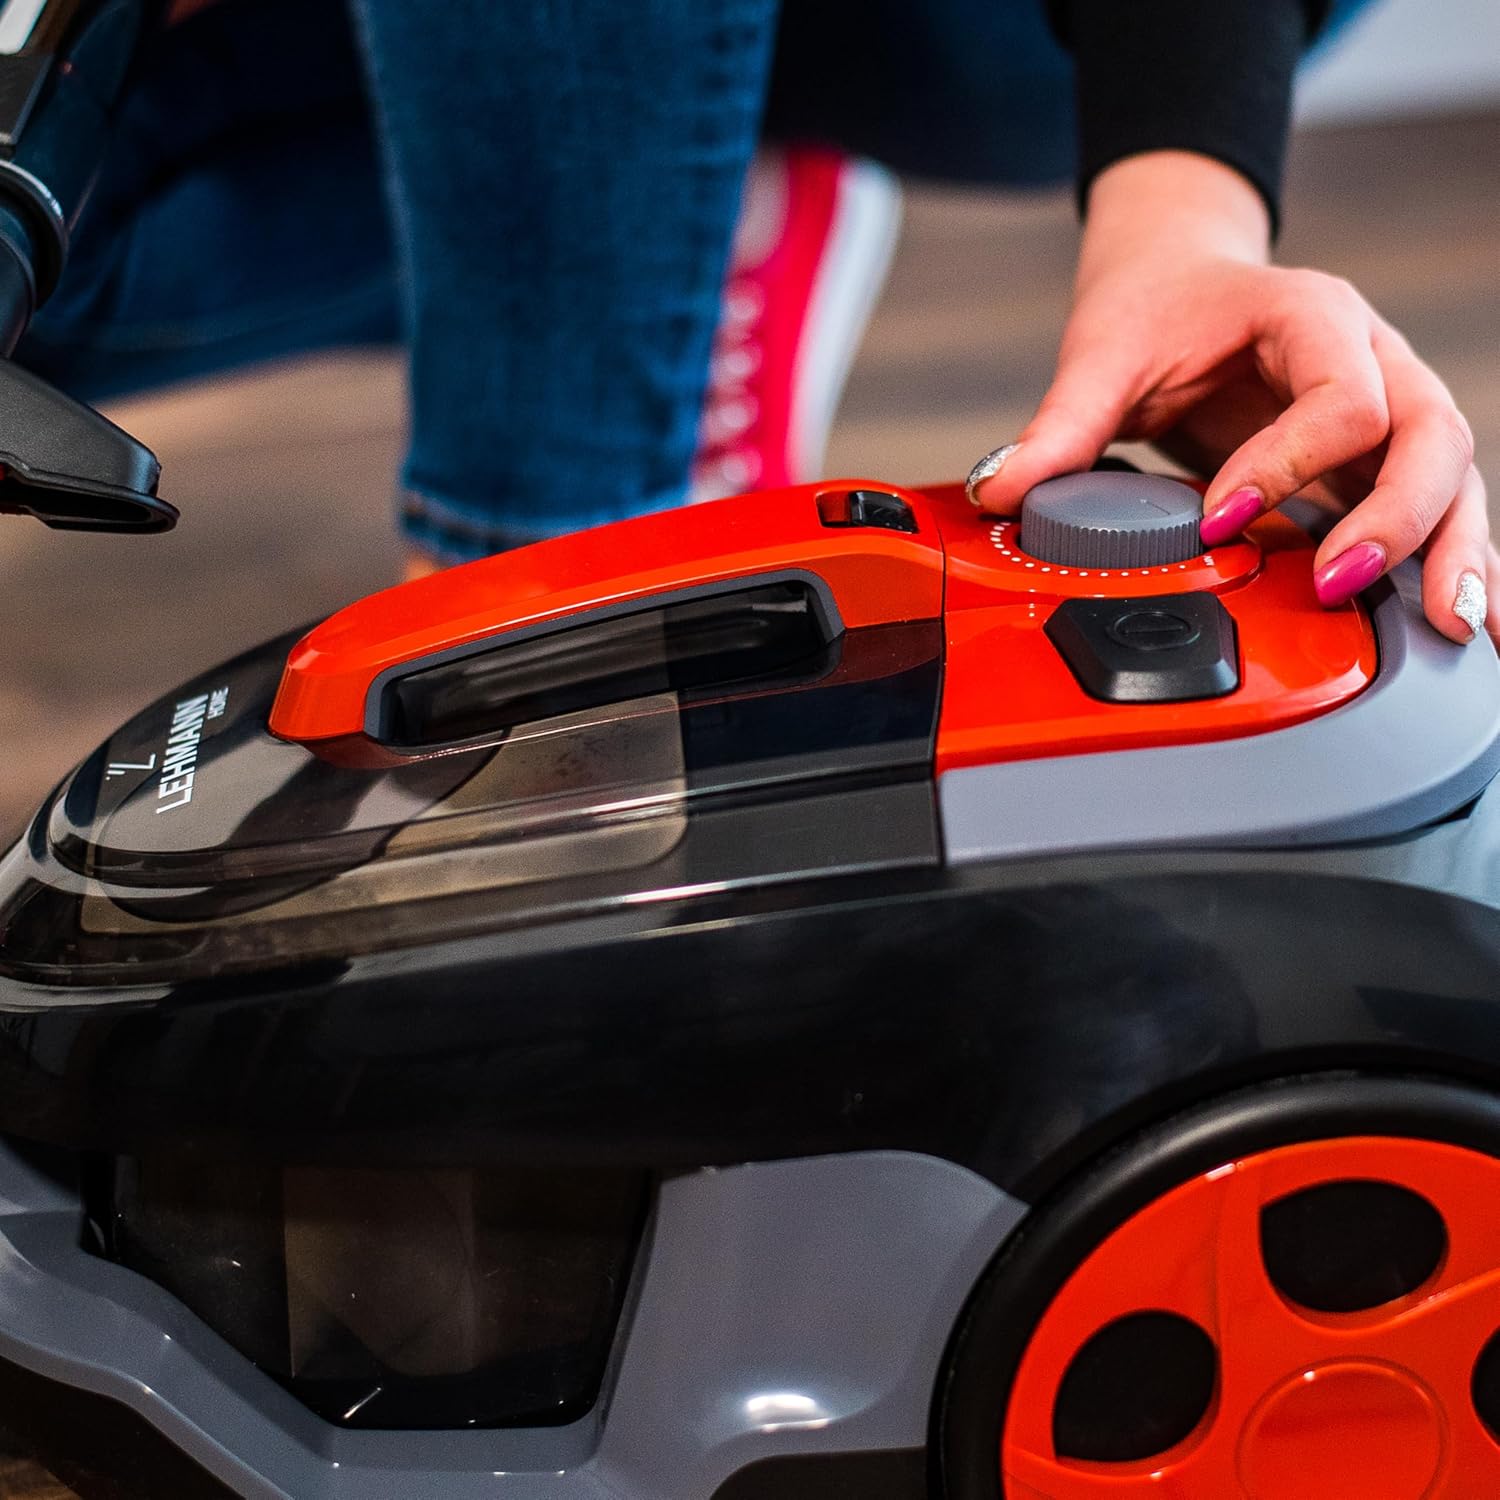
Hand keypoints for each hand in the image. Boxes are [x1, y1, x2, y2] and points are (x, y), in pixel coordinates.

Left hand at [967, 151, 1493, 645]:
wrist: (1182, 279)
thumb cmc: (1156, 308)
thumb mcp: (1103, 354)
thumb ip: (1061, 425)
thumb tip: (1000, 491)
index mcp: (1310, 316)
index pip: (1338, 396)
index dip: (1285, 464)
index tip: (1215, 517)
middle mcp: (1371, 357)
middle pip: (1428, 433)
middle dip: (1396, 516)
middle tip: (1338, 581)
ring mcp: (1386, 406)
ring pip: (1450, 473)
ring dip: (1451, 549)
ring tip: (1449, 627)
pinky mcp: (1375, 456)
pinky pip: (1434, 503)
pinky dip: (1450, 559)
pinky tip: (1457, 619)